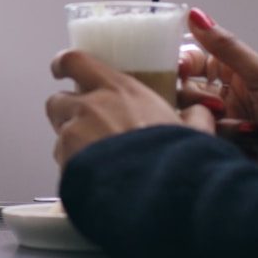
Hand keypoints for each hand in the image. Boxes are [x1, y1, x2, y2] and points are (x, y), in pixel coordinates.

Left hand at [46, 50, 215, 166]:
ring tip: (96, 161)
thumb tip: (199, 113)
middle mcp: (91, 107)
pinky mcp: (66, 163)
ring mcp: (74, 135)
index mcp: (119, 90)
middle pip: (57, 101)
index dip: (63, 64)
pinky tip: (95, 180)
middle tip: (84, 127)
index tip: (61, 69)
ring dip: (70, 145)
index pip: (75, 61)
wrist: (157, 195)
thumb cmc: (173, 162)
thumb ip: (194, 117)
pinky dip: (74, 170)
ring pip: (59, 135)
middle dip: (66, 113)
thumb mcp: (193, 133)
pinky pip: (62, 164)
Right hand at [180, 8, 257, 175]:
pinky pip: (207, 142)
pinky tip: (249, 149)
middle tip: (219, 110)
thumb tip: (196, 14)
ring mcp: (229, 123)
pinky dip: (223, 144)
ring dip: (217, 126)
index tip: (178, 72)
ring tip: (247, 133)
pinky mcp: (230, 149)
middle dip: (199, 101)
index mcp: (239, 71)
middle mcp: (230, 95)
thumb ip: (227, 47)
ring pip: (196, 119)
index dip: (182, 64)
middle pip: (187, 92)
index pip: (195, 60)